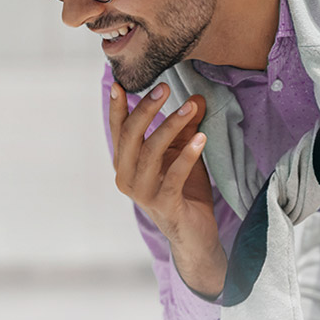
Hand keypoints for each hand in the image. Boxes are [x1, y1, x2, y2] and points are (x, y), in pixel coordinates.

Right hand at [108, 82, 220, 292]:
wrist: (194, 235)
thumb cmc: (184, 192)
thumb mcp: (183, 154)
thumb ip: (186, 128)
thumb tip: (197, 97)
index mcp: (125, 164)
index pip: (118, 130)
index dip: (118, 107)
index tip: (120, 83)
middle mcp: (126, 178)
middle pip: (130, 137)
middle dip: (146, 109)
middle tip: (164, 87)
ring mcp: (143, 193)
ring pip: (150, 153)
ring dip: (171, 127)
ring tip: (190, 108)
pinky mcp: (164, 205)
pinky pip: (174, 176)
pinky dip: (187, 155)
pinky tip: (201, 139)